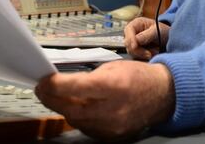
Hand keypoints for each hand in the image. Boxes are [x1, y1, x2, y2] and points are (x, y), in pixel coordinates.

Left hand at [35, 60, 174, 140]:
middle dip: (51, 99)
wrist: (162, 95)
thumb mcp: (112, 67)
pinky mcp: (112, 137)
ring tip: (56, 97)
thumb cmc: (137, 77)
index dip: (54, 84)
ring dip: (62, 108)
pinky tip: (74, 108)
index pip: (76, 87)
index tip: (43, 80)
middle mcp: (113, 109)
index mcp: (113, 86)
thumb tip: (62, 83)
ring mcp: (112, 127)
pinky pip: (86, 128)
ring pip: (76, 121)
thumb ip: (87, 77)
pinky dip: (77, 118)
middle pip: (71, 109)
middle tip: (42, 90)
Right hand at [123, 17, 169, 60]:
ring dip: (142, 54)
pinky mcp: (135, 49)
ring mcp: (133, 41)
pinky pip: (135, 55)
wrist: (167, 38)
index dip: (131, 39)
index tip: (135, 46)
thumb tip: (137, 40)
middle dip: (138, 50)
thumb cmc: (163, 31)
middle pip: (128, 43)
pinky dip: (144, 57)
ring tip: (155, 52)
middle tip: (150, 54)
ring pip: (131, 51)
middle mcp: (132, 32)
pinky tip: (152, 54)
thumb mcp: (157, 31)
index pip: (128, 30)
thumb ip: (147, 35)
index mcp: (136, 23)